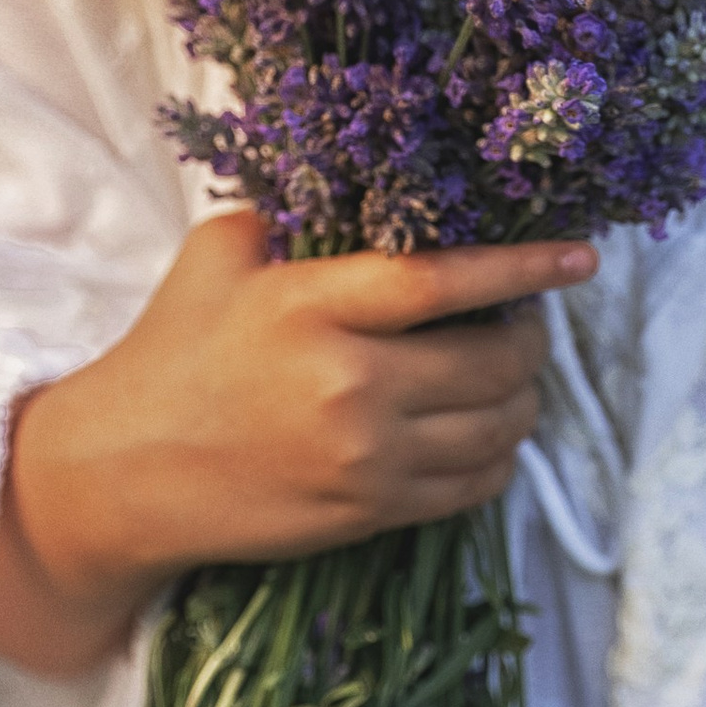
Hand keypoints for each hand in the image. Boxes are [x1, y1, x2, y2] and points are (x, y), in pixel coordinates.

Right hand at [0, 210, 595, 678]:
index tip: (582, 258)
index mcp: (313, 306)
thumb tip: (375, 194)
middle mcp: (348, 384)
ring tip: (505, 376)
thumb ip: (297, 219)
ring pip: (499, 429)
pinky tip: (481, 433)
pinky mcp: (369, 512)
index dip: (525, 268)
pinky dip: (497, 456)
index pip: (445, 280)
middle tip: (523, 325)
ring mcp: (364, 457)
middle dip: (530, 341)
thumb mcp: (220, 258)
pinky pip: (475, 485)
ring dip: (522, 400)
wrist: (122, 473)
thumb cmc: (171, 352)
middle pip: (495, 363)